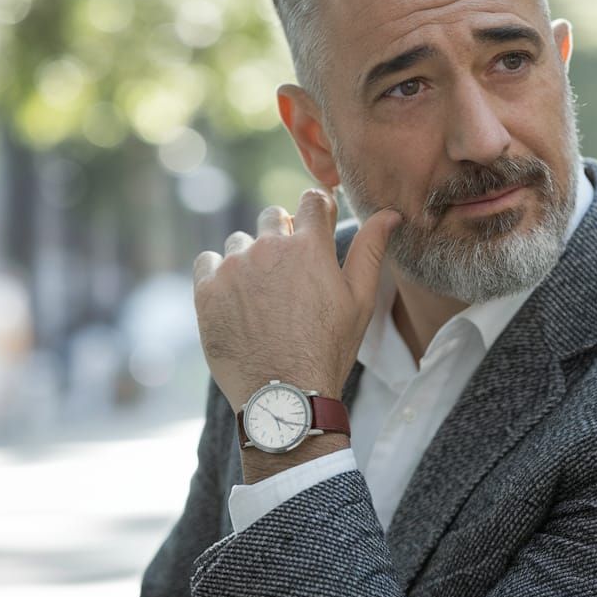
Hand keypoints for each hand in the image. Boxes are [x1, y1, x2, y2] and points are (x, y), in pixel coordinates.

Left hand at [192, 188, 400, 411]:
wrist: (283, 396)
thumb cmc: (328, 350)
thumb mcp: (359, 301)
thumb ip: (370, 250)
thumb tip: (389, 213)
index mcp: (310, 247)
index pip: (311, 200)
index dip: (315, 212)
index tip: (314, 229)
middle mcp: (269, 248)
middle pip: (272, 216)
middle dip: (281, 236)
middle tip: (289, 275)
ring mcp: (234, 267)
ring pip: (239, 241)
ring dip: (249, 258)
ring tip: (261, 298)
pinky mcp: (206, 289)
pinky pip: (208, 262)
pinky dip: (219, 275)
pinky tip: (234, 302)